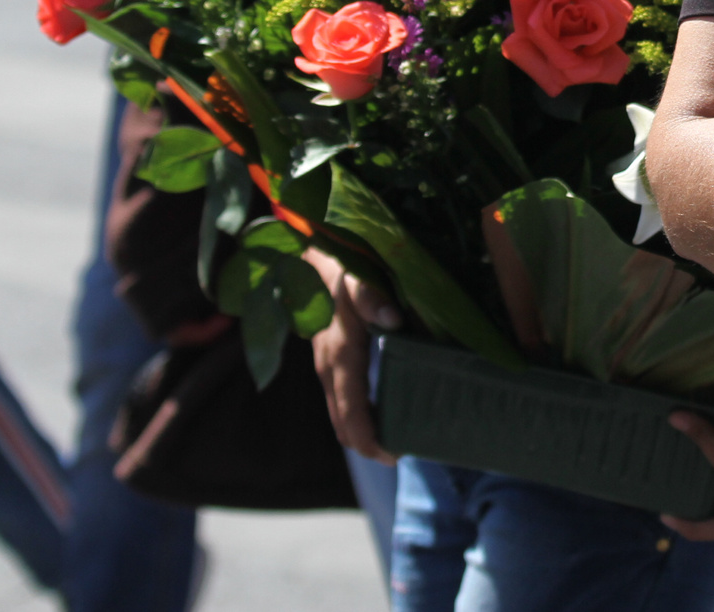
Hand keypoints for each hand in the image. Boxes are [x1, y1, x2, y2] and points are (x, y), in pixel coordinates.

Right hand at [306, 248, 401, 462]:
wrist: (310, 257)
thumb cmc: (341, 267)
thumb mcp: (357, 275)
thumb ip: (372, 296)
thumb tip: (392, 318)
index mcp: (339, 355)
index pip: (351, 412)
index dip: (370, 439)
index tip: (395, 456)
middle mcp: (328, 367)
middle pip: (343, 422)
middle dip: (369, 444)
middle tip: (402, 453)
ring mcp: (325, 365)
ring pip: (340, 413)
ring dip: (363, 432)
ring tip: (396, 439)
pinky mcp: (328, 359)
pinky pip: (340, 398)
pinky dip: (357, 415)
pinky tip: (379, 414)